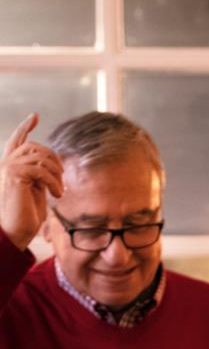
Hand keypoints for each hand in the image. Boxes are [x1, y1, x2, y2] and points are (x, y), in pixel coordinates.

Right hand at [0, 114, 62, 250]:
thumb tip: (52, 165)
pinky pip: (41, 169)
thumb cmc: (26, 216)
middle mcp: (6, 164)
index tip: (35, 115)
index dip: (25, 126)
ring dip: (55, 173)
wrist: (15, 232)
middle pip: (34, 146)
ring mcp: (8, 168)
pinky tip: (57, 195)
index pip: (17, 140)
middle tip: (62, 177)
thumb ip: (39, 175)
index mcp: (10, 166)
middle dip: (53, 159)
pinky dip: (54, 182)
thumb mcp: (36, 191)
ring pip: (39, 156)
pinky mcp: (14, 175)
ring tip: (60, 191)